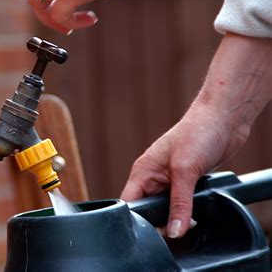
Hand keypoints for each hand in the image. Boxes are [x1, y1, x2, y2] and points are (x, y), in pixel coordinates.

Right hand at [121, 33, 271, 238]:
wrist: (224, 120)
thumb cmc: (197, 134)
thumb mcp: (185, 171)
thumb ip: (179, 204)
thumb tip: (175, 231)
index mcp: (143, 172)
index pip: (129, 203)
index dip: (136, 220)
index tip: (152, 233)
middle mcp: (153, 177)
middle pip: (147, 210)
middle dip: (160, 222)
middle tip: (176, 228)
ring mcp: (170, 180)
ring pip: (166, 209)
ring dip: (176, 216)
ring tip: (188, 219)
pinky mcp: (186, 182)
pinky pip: (181, 204)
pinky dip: (187, 211)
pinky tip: (196, 212)